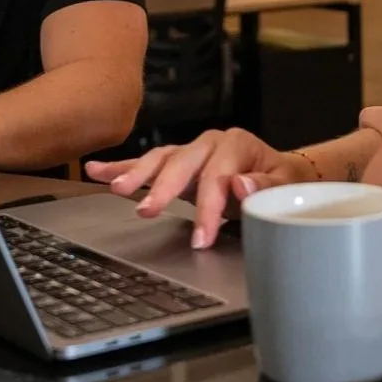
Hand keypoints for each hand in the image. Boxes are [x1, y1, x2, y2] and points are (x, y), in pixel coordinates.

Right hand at [87, 129, 312, 250]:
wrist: (279, 173)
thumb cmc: (281, 181)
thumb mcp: (285, 184)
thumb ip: (265, 184)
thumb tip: (240, 182)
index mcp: (237, 144)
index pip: (218, 177)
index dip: (208, 209)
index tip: (201, 238)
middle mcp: (210, 142)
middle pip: (182, 164)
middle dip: (163, 189)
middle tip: (146, 212)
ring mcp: (190, 150)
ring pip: (159, 160)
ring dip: (135, 173)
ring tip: (115, 187)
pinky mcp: (176, 161)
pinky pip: (147, 162)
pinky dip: (121, 166)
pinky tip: (97, 170)